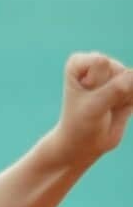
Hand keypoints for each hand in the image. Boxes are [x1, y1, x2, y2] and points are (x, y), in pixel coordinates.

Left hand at [53, 52, 132, 166]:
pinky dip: (131, 101)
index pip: (101, 62)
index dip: (96, 83)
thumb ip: (115, 89)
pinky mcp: (129, 87)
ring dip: (124, 97)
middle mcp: (97, 63)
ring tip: (107, 107)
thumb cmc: (81, 123)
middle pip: (119, 69)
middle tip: (98, 105)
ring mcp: (114, 74)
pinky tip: (118, 108)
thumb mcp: (94, 107)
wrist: (85, 144)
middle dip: (113, 91)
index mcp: (79, 62)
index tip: (85, 97)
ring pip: (132, 79)